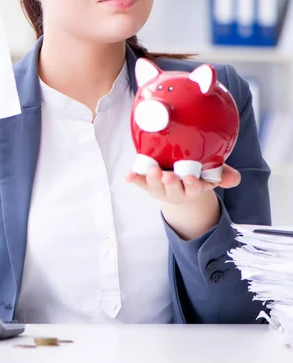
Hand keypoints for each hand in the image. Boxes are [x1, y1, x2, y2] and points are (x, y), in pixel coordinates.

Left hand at [125, 164, 240, 205]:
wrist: (180, 180)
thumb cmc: (198, 172)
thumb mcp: (212, 173)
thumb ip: (224, 175)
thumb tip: (234, 179)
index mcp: (193, 189)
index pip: (195, 188)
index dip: (193, 185)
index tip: (191, 179)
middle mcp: (177, 191)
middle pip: (174, 190)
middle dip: (171, 183)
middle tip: (168, 176)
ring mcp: (161, 187)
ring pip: (156, 187)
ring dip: (153, 180)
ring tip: (152, 171)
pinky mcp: (148, 183)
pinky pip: (140, 182)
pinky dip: (134, 179)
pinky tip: (128, 175)